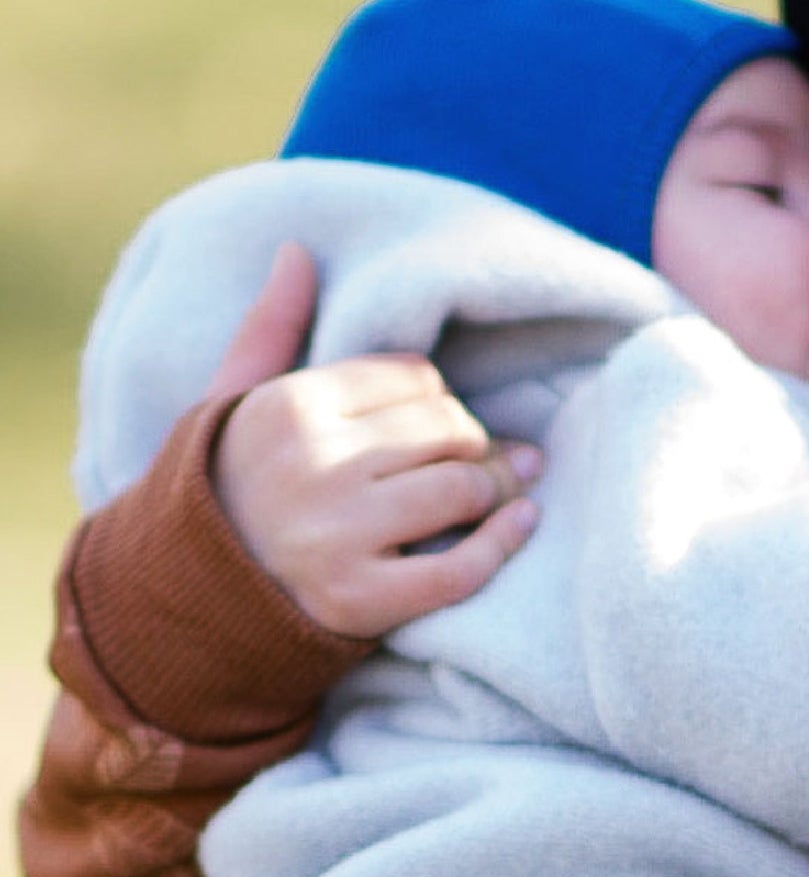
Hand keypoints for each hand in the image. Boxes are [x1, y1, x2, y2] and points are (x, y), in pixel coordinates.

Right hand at [208, 241, 541, 637]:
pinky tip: (524, 521)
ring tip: (504, 490)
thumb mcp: (231, 399)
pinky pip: (461, 568)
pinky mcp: (363, 600)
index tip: (444, 421)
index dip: (441, 398)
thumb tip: (298, 251)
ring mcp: (340, 537)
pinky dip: (503, 543)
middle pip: (445, 431)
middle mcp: (315, 466)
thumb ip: (271, 327)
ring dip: (494, 488)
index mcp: (290, 406)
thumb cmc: (222, 490)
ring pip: (459, 490)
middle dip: (477, 442)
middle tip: (492, 456)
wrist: (191, 597)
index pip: (412, 378)